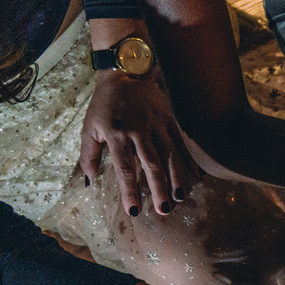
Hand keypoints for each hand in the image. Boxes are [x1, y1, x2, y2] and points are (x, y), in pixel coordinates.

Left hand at [81, 70, 195, 216]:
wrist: (125, 73)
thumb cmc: (104, 104)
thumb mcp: (89, 128)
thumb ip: (88, 155)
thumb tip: (89, 181)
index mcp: (116, 135)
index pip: (124, 168)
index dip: (129, 190)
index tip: (133, 210)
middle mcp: (139, 132)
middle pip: (151, 164)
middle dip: (158, 188)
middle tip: (163, 210)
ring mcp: (157, 125)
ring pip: (170, 155)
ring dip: (176, 178)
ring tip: (180, 197)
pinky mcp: (170, 120)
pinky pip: (181, 143)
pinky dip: (189, 160)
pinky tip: (196, 177)